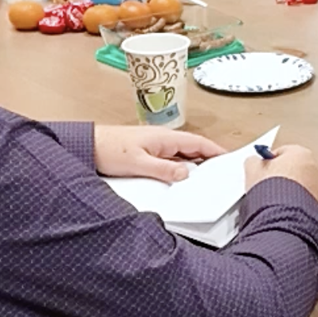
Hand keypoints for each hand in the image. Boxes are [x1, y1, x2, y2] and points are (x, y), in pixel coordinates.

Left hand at [92, 125, 222, 181]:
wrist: (87, 146)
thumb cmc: (109, 150)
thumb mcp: (139, 163)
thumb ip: (163, 169)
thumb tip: (186, 175)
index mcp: (165, 138)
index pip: (199, 143)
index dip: (216, 150)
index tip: (230, 159)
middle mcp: (163, 140)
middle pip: (193, 149)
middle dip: (209, 159)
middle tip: (222, 174)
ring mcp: (156, 146)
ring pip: (182, 155)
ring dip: (194, 164)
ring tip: (206, 179)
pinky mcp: (148, 153)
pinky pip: (171, 160)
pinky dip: (180, 168)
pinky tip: (180, 179)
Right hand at [244, 142, 317, 200]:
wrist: (284, 214)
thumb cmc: (272, 189)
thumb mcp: (253, 169)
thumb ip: (253, 162)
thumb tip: (254, 162)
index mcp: (300, 152)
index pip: (282, 152)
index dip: (268, 162)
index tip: (261, 170)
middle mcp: (314, 167)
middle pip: (293, 168)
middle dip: (280, 175)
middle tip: (266, 185)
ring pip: (300, 185)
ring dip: (288, 190)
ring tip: (274, 199)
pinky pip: (305, 199)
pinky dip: (296, 202)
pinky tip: (283, 207)